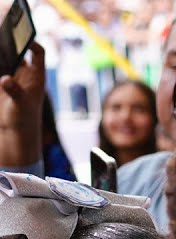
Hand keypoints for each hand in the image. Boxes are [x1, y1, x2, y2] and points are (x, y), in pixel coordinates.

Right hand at [0, 42, 44, 166]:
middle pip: (16, 52)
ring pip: (3, 60)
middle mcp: (23, 74)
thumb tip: (5, 80)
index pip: (37, 53)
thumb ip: (13, 91)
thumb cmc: (23, 119)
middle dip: (6, 43)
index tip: (20, 34)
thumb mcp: (20, 105)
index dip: (32, 42)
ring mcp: (11, 78)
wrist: (14, 132)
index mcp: (35, 76)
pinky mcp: (0, 84)